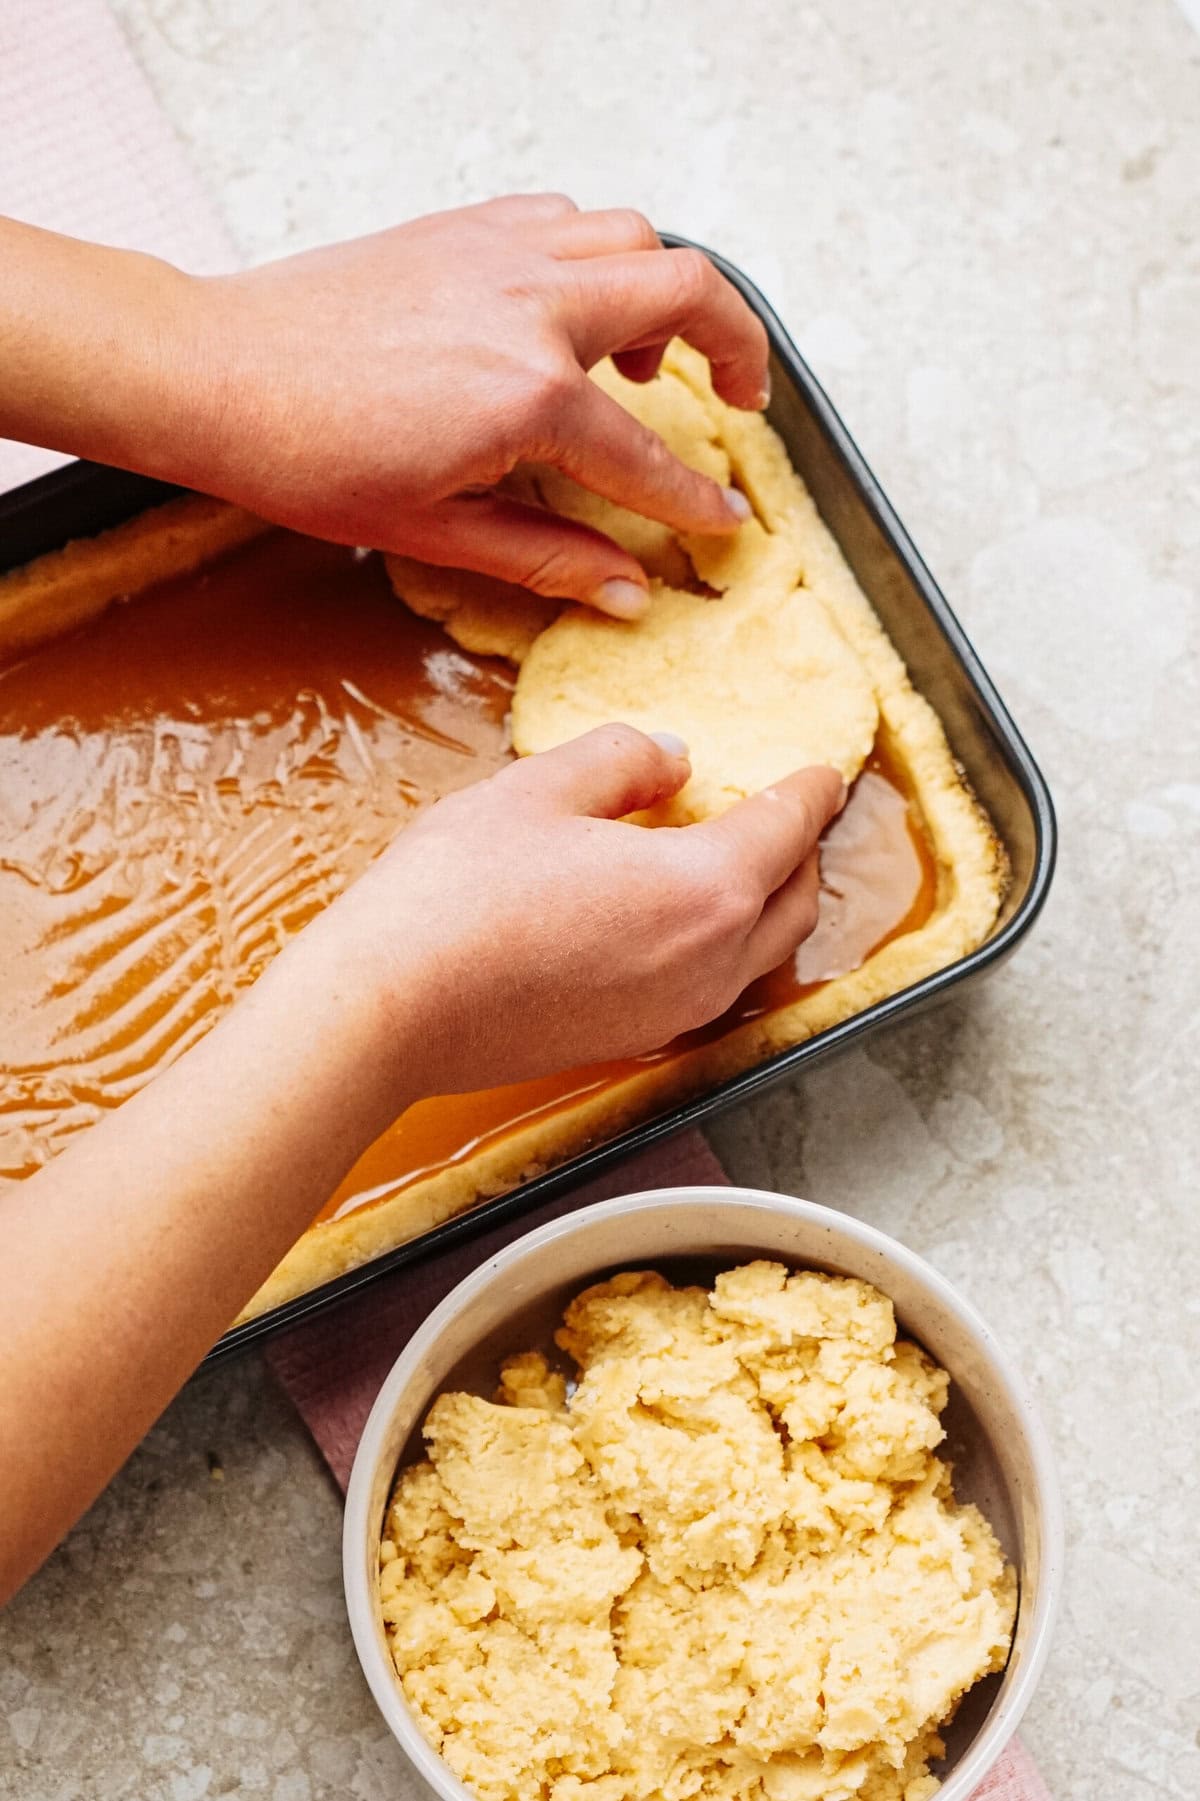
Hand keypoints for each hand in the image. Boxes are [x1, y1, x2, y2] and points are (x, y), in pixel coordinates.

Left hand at [178, 195, 767, 615]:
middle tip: (743, 398)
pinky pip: (568, 220)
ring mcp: (500, 254)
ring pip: (635, 238)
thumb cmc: (309, 456)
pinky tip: (574, 311)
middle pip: (689, 289)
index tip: (723, 521)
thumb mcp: (437, 531)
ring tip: (653, 356)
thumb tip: (626, 591)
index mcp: (530, 396)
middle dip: (741, 346)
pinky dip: (598, 257)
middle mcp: (532, 307)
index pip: (649, 456)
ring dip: (668, 291)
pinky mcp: (466, 229)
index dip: (695, 500)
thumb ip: (549, 557)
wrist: (219, 374)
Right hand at [316, 726, 843, 1094]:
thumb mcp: (539, 788)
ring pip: (758, 954)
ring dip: (766, 905)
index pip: (787, 828)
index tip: (826, 772)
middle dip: (803, 852)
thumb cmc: (456, 895)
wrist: (390, 1009)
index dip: (811, 790)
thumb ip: (623, 761)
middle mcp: (708, 962)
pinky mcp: (633, 1040)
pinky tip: (676, 918)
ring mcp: (673, 1011)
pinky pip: (709, 987)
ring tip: (742, 863)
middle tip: (792, 815)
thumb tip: (671, 759)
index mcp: (705, 888)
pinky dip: (720, 945)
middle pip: (794, 903)